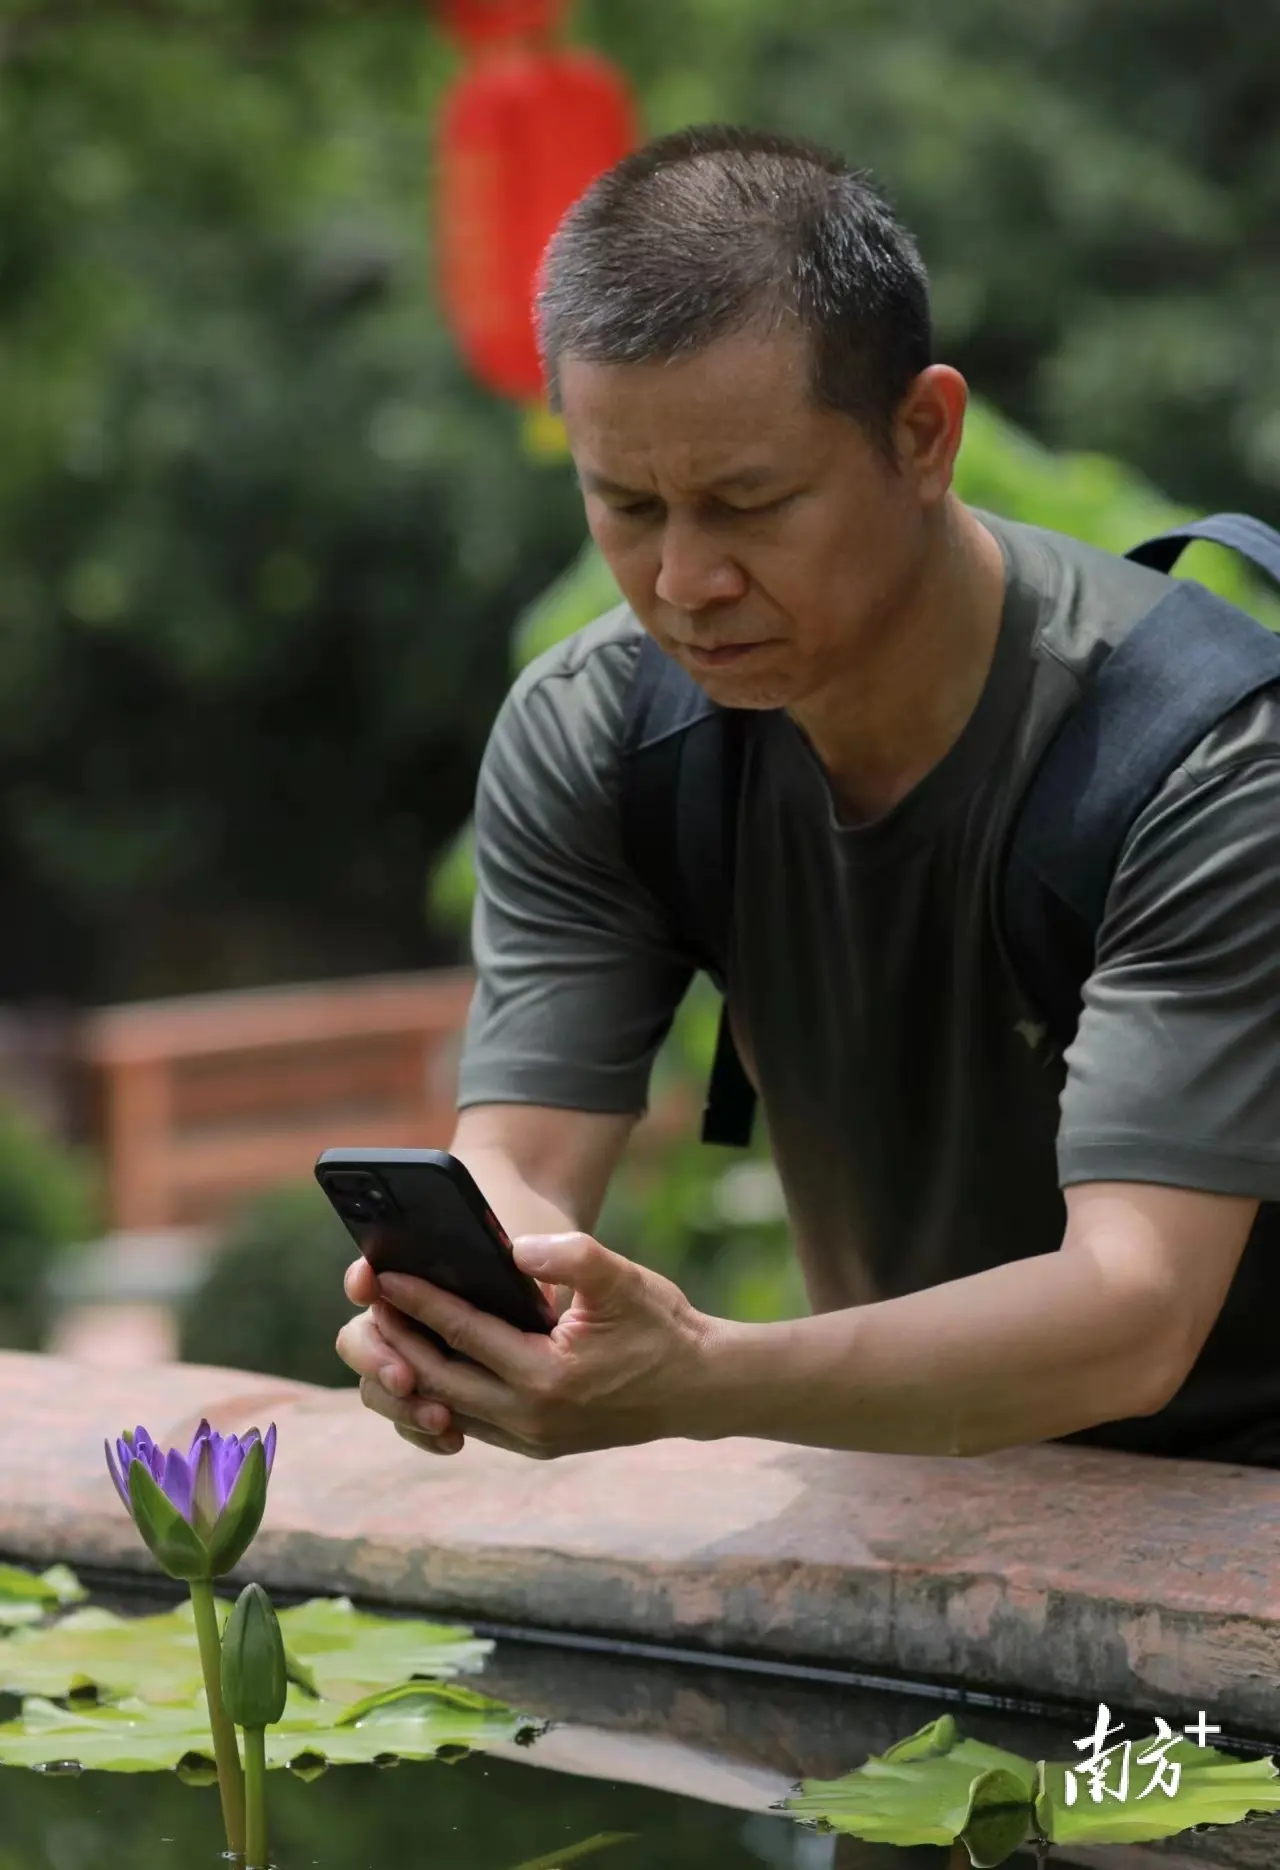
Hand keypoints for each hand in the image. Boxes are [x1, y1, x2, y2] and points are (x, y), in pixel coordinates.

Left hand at [335, 1233, 722, 1460]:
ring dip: (412, 1374)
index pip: (461, 1334)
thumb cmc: (662, 1327)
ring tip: (387, 1334)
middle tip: (369, 1304)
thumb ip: (571, 1257)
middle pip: (438, 1379)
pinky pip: (470, 1423)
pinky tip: (426, 1367)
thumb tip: (515, 1250)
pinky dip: (440, 1397)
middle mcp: (530, 1417)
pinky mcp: (537, 1444)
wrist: (700, 1388)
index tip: (382, 1276)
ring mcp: (531, 1438)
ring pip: (447, 1409)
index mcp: (546, 1376)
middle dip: (397, 1341)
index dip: (417, 1302)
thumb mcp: (623, 1280)